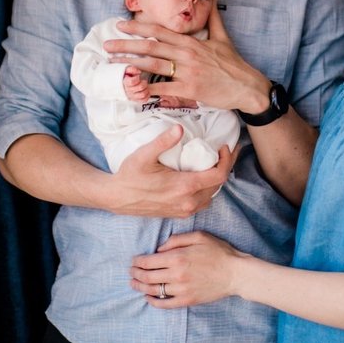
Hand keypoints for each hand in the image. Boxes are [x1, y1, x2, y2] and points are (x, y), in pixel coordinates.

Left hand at [105, 0, 270, 113]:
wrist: (247, 86)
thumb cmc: (233, 64)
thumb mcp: (223, 38)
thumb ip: (213, 18)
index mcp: (191, 41)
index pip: (160, 30)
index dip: (138, 26)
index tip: (121, 24)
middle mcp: (187, 54)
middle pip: (151, 46)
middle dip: (126, 44)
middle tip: (106, 45)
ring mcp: (188, 71)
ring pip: (154, 65)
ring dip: (131, 64)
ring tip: (113, 64)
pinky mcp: (191, 89)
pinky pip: (164, 89)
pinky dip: (148, 89)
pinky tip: (134, 89)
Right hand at [107, 125, 234, 217]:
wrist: (116, 197)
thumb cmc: (130, 175)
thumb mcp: (144, 155)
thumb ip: (163, 141)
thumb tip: (180, 128)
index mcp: (184, 187)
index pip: (218, 175)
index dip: (227, 160)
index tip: (225, 147)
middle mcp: (188, 202)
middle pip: (219, 184)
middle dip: (225, 166)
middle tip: (226, 151)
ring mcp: (184, 210)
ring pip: (212, 194)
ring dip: (216, 179)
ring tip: (215, 162)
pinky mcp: (179, 213)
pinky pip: (202, 202)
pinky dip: (207, 189)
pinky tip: (202, 177)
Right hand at [123, 66, 149, 101]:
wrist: (125, 84)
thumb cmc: (128, 76)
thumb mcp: (128, 70)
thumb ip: (132, 69)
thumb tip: (138, 72)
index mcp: (125, 83)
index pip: (132, 82)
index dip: (137, 78)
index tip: (138, 76)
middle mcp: (128, 91)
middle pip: (140, 87)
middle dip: (144, 82)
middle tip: (143, 81)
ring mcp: (132, 96)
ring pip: (143, 94)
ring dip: (146, 89)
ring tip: (145, 86)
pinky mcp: (136, 100)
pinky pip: (144, 100)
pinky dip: (147, 95)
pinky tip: (145, 91)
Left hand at [129, 231, 245, 306]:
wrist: (235, 272)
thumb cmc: (218, 251)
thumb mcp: (199, 236)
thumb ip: (176, 239)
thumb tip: (159, 247)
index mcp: (178, 257)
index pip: (149, 261)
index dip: (137, 261)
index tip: (133, 260)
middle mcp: (176, 274)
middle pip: (147, 276)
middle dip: (135, 274)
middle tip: (131, 271)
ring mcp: (181, 289)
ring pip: (153, 290)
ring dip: (140, 287)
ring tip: (134, 283)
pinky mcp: (187, 300)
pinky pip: (165, 303)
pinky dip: (153, 302)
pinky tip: (148, 297)